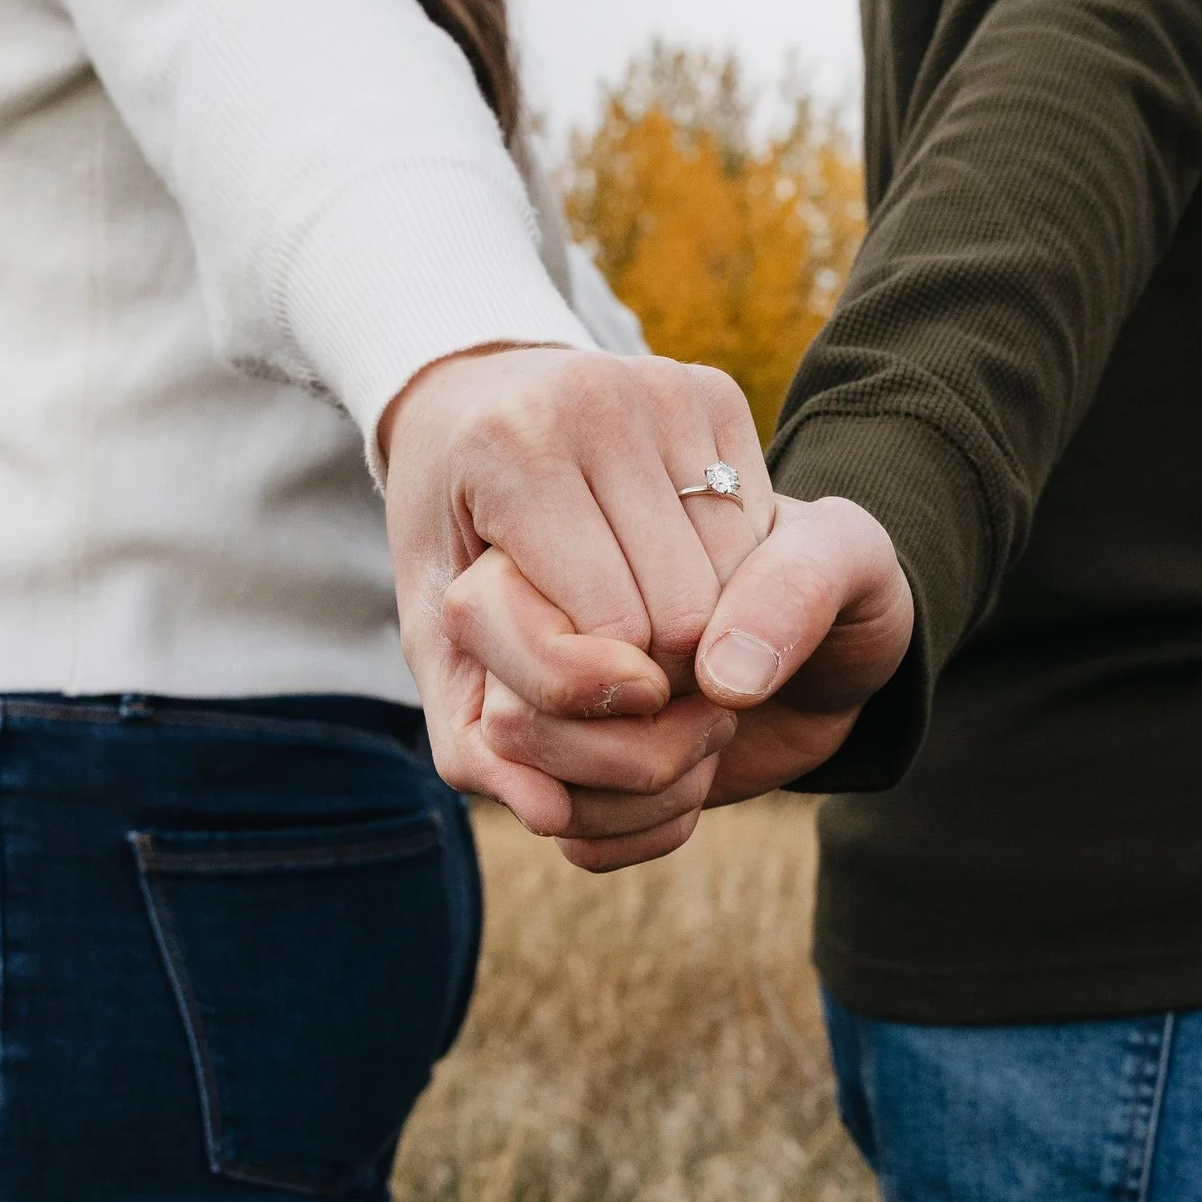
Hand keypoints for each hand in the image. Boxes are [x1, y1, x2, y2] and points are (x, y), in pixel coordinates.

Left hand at [380, 345, 770, 855]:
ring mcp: (668, 386)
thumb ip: (477, 747)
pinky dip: (728, 585)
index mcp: (511, 449)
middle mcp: (597, 399)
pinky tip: (675, 572)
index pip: (610, 632)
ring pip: (735, 582)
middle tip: (606, 663)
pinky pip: (759, 534)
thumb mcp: (441, 649)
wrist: (479, 409)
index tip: (569, 684)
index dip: (600, 696)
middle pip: (682, 613)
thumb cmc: (458, 549)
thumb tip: (553, 815)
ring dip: (699, 640)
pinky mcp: (719, 389)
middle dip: (655, 676)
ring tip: (637, 625)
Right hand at [446, 492, 913, 870]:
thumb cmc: (828, 584)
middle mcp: (530, 624)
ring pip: (530, 787)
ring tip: (716, 736)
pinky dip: (647, 831)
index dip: (603, 667)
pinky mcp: (574, 781)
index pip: (501, 616)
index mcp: (561, 539)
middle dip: (631, 747)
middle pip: (509, 720)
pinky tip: (700, 785)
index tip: (697, 663)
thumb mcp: (846, 555)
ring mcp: (543, 708)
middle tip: (719, 713)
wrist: (835, 660)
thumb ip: (797, 584)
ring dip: (645, 791)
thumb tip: (718, 674)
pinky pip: (573, 839)